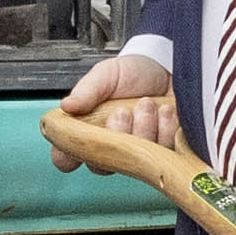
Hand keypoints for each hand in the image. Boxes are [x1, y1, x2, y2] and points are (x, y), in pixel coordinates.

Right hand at [57, 46, 183, 151]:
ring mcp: (135, 154)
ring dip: (143, 127)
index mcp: (88, 131)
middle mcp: (109, 147)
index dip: (66, 156)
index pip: (65, 157)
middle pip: (101, 165)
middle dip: (116, 134)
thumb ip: (87, 90)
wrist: (170, 69)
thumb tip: (67, 106)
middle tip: (123, 111)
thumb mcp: (107, 74)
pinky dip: (165, 128)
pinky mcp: (162, 154)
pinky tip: (165, 111)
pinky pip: (162, 153)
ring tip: (147, 103)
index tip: (78, 141)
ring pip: (135, 160)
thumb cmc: (135, 73)